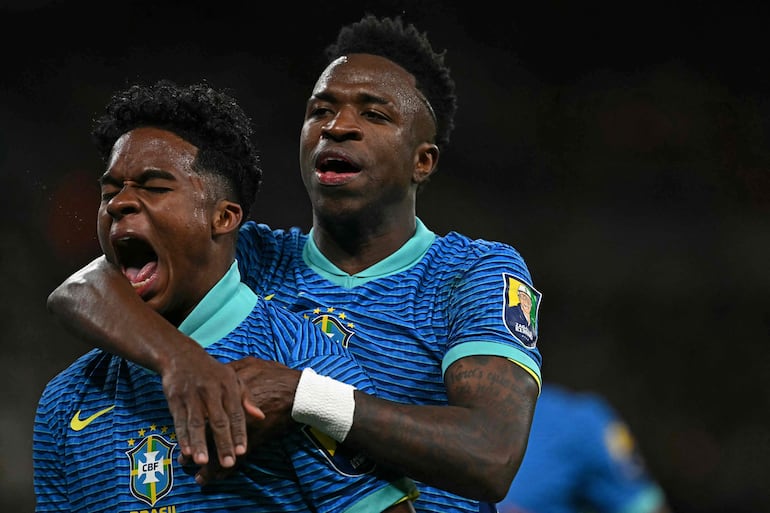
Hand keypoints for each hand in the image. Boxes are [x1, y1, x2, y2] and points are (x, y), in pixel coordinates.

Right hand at [165, 346, 262, 468]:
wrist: (182, 357)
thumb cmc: (213, 372)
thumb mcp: (233, 378)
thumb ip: (247, 399)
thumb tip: (261, 417)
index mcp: (228, 387)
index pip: (236, 413)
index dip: (239, 433)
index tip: (242, 451)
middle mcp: (211, 392)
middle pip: (218, 421)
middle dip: (223, 443)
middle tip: (228, 463)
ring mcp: (192, 396)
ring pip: (196, 422)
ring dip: (199, 442)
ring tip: (203, 461)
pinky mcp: (175, 399)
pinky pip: (179, 420)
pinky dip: (182, 436)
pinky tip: (186, 450)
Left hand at [192, 357, 300, 484]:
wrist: (298, 390)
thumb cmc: (276, 375)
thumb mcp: (251, 365)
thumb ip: (233, 370)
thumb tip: (218, 373)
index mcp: (228, 393)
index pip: (204, 413)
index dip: (192, 424)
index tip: (185, 433)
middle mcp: (232, 412)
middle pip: (208, 434)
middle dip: (196, 448)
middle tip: (185, 459)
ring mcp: (243, 427)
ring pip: (220, 449)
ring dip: (209, 463)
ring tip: (199, 474)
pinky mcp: (256, 438)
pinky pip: (238, 458)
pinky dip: (226, 469)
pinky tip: (218, 477)